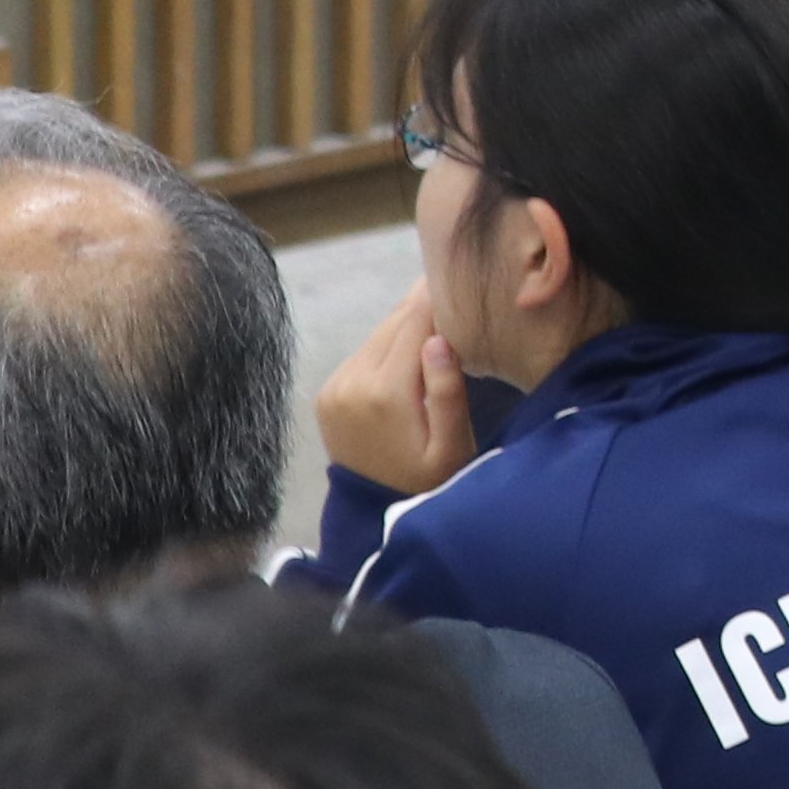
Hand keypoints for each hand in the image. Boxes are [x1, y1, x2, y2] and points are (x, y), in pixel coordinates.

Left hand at [315, 288, 481, 497]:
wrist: (376, 512)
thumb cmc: (428, 480)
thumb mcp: (451, 447)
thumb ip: (448, 393)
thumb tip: (437, 340)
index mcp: (386, 392)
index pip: (414, 322)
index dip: (437, 295)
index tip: (460, 275)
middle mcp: (353, 382)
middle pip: (394, 323)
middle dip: (424, 306)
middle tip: (454, 288)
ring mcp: (335, 386)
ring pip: (378, 335)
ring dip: (406, 326)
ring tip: (436, 316)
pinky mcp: (328, 393)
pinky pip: (364, 355)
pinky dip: (388, 347)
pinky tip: (410, 353)